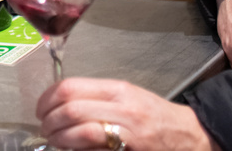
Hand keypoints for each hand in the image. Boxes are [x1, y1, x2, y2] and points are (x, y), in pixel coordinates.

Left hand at [37, 78, 219, 150]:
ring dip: (59, 138)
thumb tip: (62, 104)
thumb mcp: (128, 97)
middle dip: (49, 121)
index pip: (71, 88)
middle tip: (45, 128)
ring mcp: (127, 132)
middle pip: (70, 109)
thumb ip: (97, 98)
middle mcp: (122, 108)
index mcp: (118, 90)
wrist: (190, 136)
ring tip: (55, 140)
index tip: (40, 109)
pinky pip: (94, 149)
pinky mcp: (128, 150)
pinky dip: (76, 150)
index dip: (47, 99)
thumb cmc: (157, 116)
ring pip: (79, 131)